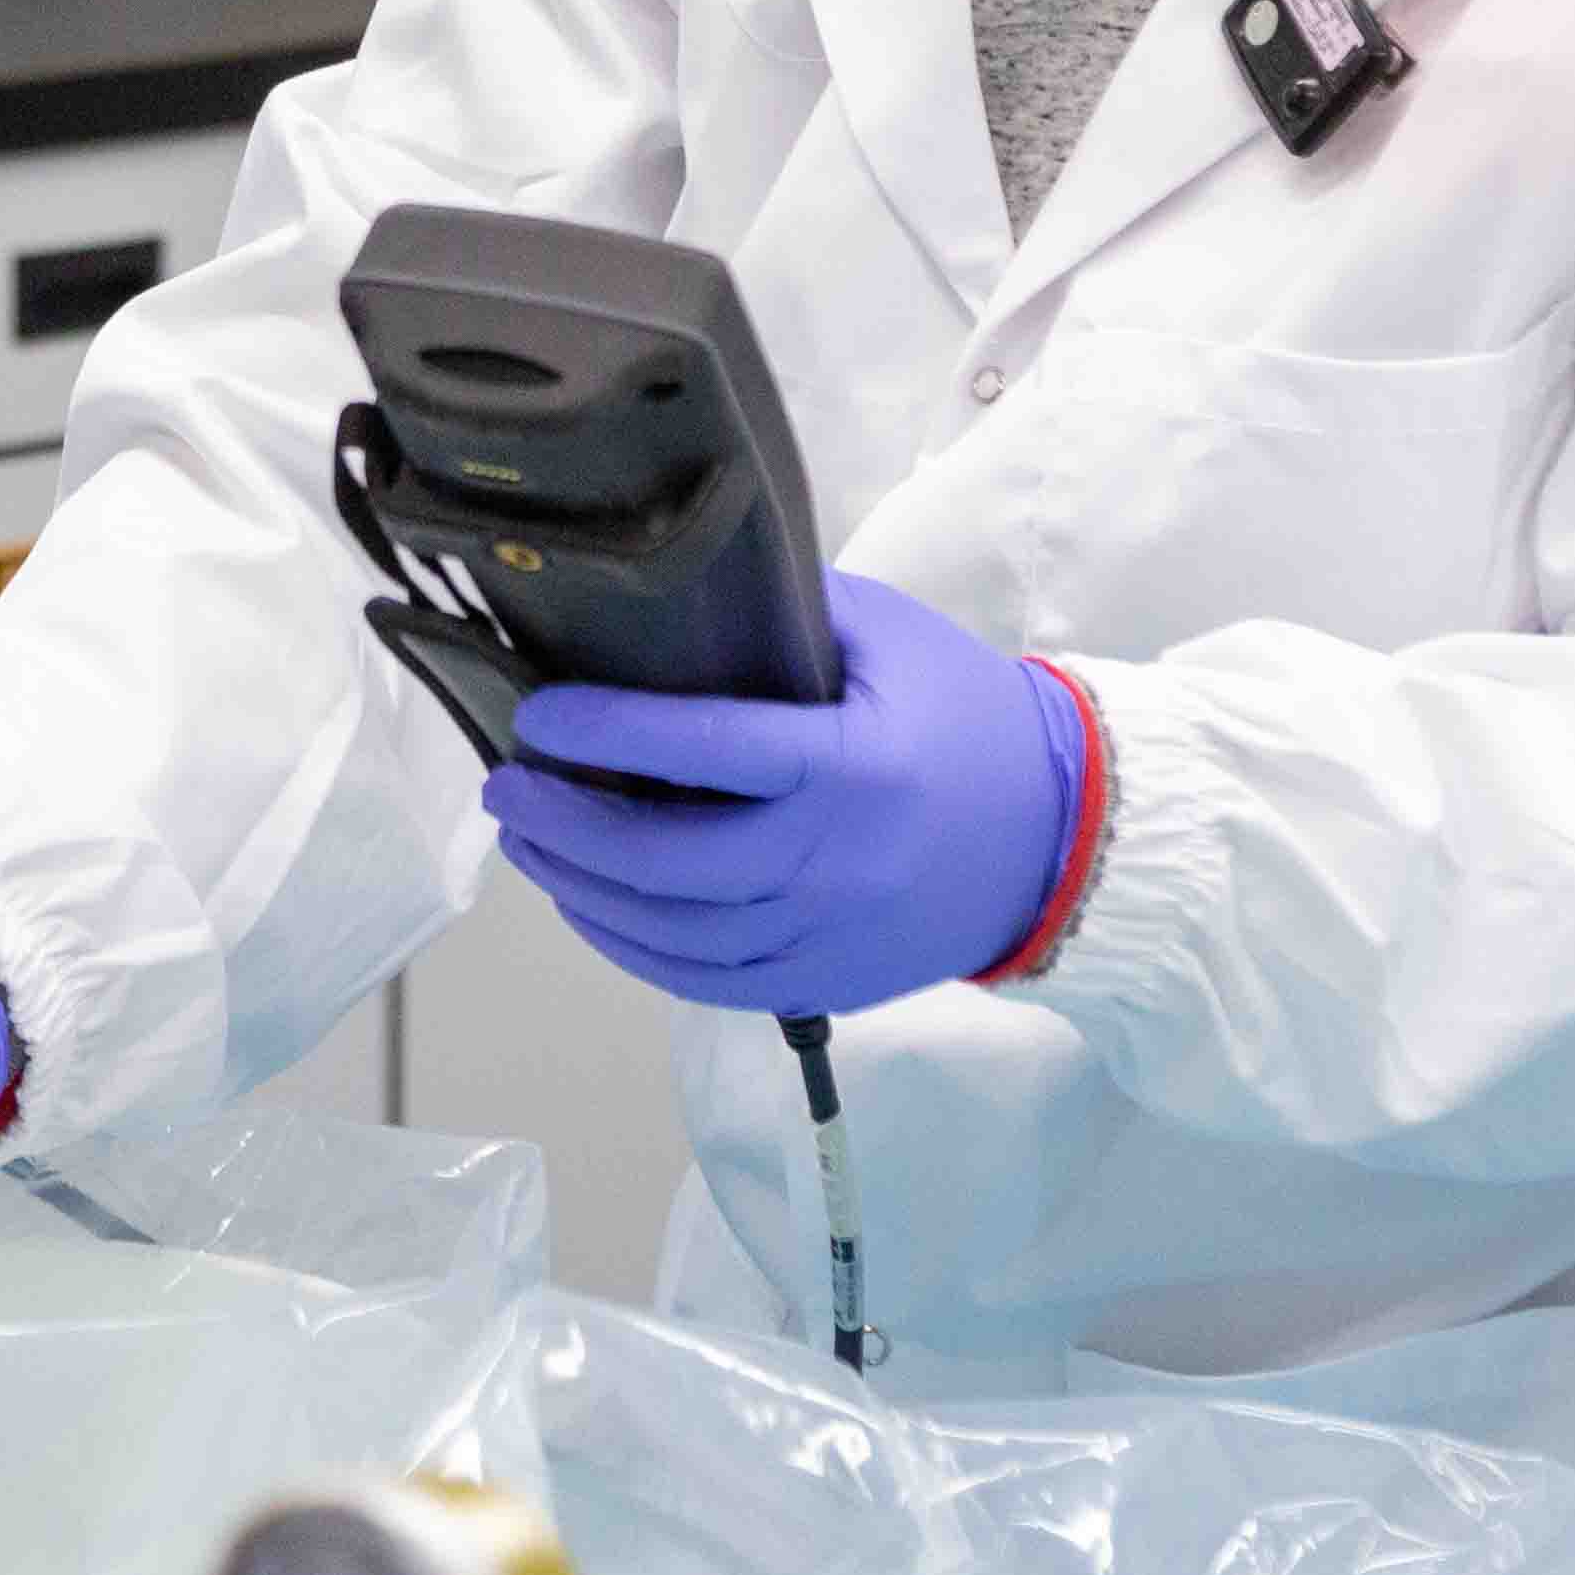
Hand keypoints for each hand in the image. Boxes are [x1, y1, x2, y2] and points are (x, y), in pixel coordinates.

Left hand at [489, 571, 1090, 1017]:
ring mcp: (826, 938)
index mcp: (849, 767)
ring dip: (583, 890)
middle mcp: (832, 864)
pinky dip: (632, 948)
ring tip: (530, 840)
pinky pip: (705, 982)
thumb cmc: (973, 720)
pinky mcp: (825, 984)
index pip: (703, 750)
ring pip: (673, 935)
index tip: (539, 714)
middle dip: (568, 824)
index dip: (606, 732)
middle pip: (667, 862)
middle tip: (509, 784)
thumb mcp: (893, 638)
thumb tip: (676, 590)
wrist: (1065, 839)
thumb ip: (790, 612)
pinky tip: (591, 905)